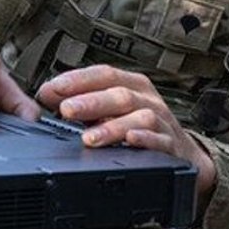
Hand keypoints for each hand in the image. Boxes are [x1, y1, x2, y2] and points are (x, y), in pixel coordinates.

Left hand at [36, 65, 217, 210]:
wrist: (182, 154)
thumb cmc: (141, 127)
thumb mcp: (112, 110)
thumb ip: (81, 101)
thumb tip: (46, 93)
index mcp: (132, 85)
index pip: (104, 74)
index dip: (78, 80)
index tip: (53, 88)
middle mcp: (148, 99)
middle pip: (119, 94)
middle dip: (90, 102)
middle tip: (65, 110)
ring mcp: (162, 121)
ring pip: (139, 118)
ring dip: (112, 127)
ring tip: (88, 138)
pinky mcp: (171, 145)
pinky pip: (160, 140)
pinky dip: (144, 139)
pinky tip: (129, 140)